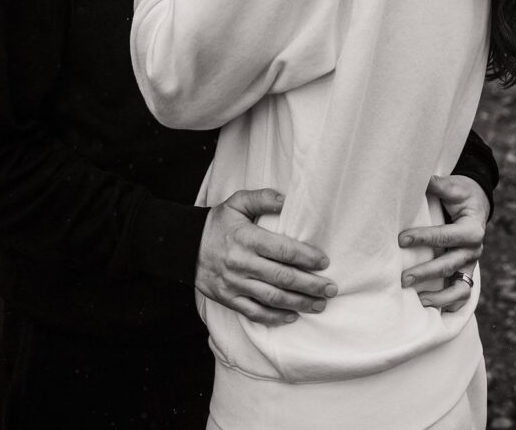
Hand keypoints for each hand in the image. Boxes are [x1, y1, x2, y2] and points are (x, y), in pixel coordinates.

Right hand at [195, 188, 337, 326]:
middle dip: (310, 285)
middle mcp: (241, 263)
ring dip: (299, 303)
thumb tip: (287, 200)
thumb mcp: (236, 203)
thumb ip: (262, 199)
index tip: (324, 262)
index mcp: (246, 238)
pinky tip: (292, 315)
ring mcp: (234, 284)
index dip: (306, 257)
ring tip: (319, 304)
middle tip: (331, 289)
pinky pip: (254, 313)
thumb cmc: (218, 223)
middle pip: (282, 277)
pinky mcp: (228, 299)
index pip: (282, 250)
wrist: (185, 246)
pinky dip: (275, 317)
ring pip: (272, 298)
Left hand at [398, 174, 488, 311]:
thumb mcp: (453, 186)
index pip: (446, 236)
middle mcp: (474, 250)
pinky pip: (462, 294)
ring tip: (418, 300)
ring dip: (439, 296)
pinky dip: (449, 305)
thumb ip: (438, 185)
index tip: (401, 239)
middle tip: (402, 278)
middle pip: (450, 265)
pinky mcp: (466, 272)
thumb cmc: (461, 194)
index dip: (424, 238)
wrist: (476, 204)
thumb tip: (420, 177)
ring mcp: (471, 264)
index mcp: (472, 228)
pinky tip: (430, 308)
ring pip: (459, 288)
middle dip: (426, 273)